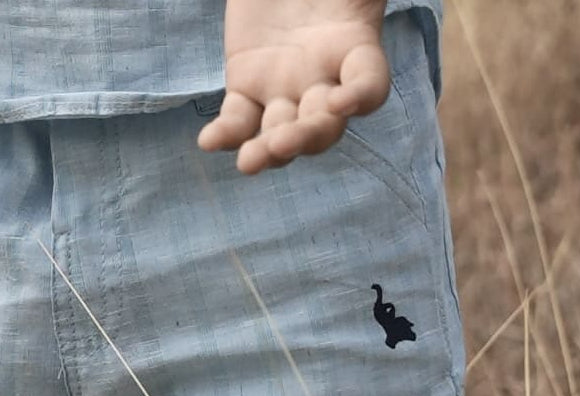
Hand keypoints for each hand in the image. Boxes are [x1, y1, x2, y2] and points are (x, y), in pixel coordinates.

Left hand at [199, 0, 389, 174]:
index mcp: (354, 51)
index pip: (370, 85)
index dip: (361, 98)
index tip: (342, 100)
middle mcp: (322, 82)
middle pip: (322, 126)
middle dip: (305, 138)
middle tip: (283, 143)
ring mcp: (283, 91)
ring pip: (280, 134)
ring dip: (267, 152)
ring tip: (249, 160)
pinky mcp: (246, 88)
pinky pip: (238, 120)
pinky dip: (225, 135)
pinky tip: (209, 141)